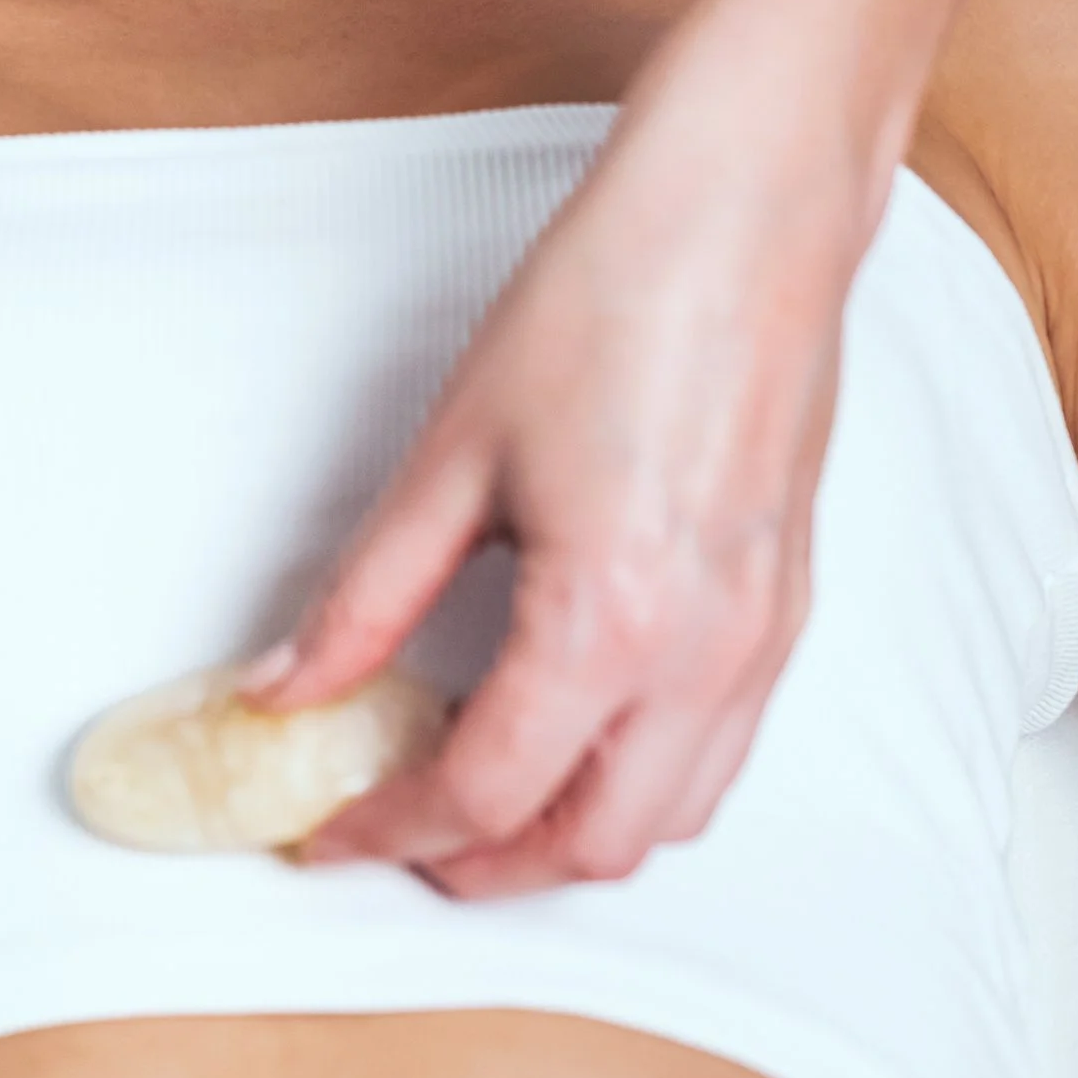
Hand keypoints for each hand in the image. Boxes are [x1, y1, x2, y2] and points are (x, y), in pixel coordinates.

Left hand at [257, 54, 869, 895]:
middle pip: (591, 844)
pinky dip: (641, 775)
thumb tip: (288, 684)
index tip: (333, 830)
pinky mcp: (788, 604)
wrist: (745, 211)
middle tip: (396, 829)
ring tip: (479, 786)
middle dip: (484, 867)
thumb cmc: (615, 294)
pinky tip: (573, 720)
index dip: (392, 832)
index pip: (487, 796)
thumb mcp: (455, 450)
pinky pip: (720, 749)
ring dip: (571, 833)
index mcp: (608, 620)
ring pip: (671, 815)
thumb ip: (367, 592)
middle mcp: (703, 653)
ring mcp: (761, 636)